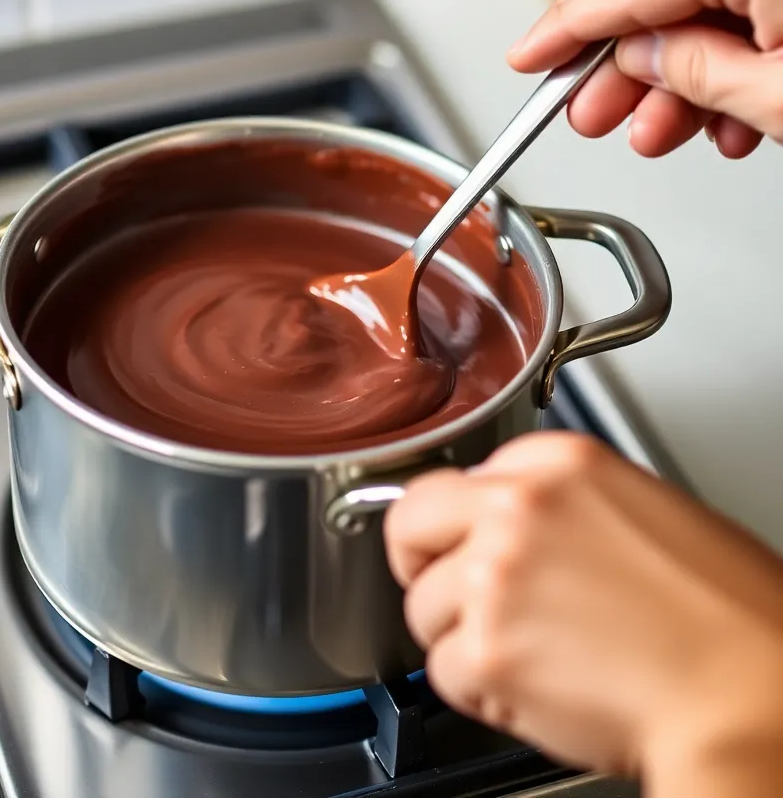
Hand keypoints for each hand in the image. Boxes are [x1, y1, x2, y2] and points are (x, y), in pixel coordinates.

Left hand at [383, 432, 782, 792]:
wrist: (751, 696)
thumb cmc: (722, 617)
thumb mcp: (643, 510)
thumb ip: (558, 501)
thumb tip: (504, 518)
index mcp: (561, 463)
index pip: (457, 476)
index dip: (458, 521)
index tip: (459, 540)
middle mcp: (518, 509)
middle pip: (410, 522)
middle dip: (421, 562)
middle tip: (450, 592)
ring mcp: (496, 577)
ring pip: (422, 608)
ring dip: (461, 637)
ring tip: (529, 652)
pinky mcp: (488, 650)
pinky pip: (444, 672)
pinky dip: (480, 690)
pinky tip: (534, 687)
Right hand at [508, 0, 782, 159]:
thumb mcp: (780, 98)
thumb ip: (696, 75)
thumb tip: (640, 62)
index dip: (560, 35)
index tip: (527, 59)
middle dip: (607, 56)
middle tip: (586, 109)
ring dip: (666, 63)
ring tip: (659, 126)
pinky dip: (715, 45)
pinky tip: (720, 106)